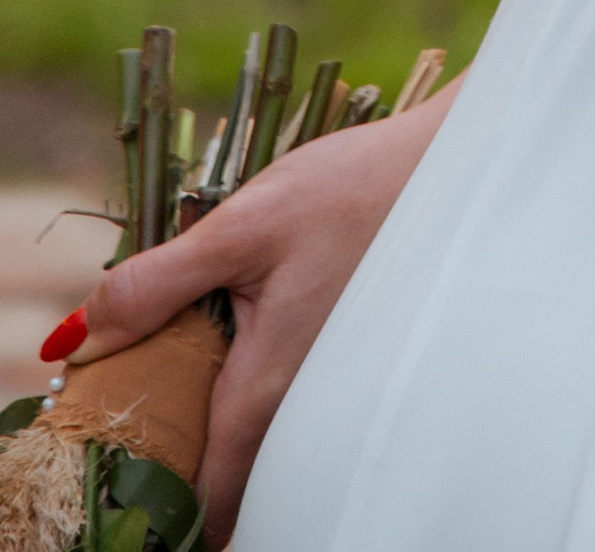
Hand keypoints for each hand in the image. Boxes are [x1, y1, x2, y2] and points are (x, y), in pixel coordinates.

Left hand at [74, 91, 453, 541]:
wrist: (448, 167)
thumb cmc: (352, 190)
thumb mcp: (243, 223)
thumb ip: (157, 282)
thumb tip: (80, 338)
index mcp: (264, 387)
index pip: (199, 492)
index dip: (149, 489)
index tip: (117, 449)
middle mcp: (297, 408)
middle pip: (217, 473)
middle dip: (171, 455)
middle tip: (137, 391)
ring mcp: (321, 390)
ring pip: (246, 440)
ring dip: (204, 420)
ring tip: (181, 354)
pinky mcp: (333, 363)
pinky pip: (272, 407)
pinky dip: (235, 392)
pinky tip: (230, 331)